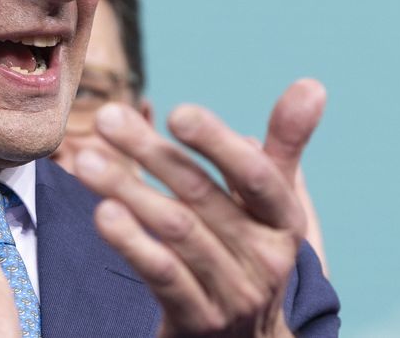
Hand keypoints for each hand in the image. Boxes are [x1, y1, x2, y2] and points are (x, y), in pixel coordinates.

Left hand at [74, 79, 327, 336]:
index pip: (257, 177)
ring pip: (175, 230)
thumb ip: (285, 146)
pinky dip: (132, 242)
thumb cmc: (252, 256)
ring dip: (127, 189)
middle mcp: (266, 258)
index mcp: (286, 222)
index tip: (178, 112)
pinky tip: (104, 213)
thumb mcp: (273, 206)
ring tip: (87, 159)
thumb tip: (311, 85)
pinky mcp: (198, 321)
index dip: (218, 143)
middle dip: (151, 152)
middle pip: (201, 196)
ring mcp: (232, 293)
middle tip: (107, 118)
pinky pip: (162, 275)